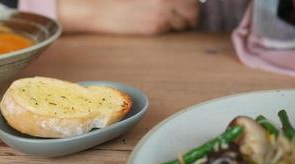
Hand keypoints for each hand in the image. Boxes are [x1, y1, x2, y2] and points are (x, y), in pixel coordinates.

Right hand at [58, 0, 199, 34]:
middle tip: (184, 15)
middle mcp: (164, 1)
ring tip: (166, 18)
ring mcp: (160, 16)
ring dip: (180, 22)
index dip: (192, 3)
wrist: (100, 9)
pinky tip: (154, 22)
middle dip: (191, 14)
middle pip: (193, 11)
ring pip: (183, 24)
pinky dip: (166, 28)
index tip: (189, 5)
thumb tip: (179, 2)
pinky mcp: (152, 29)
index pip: (192, 0)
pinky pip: (168, 30)